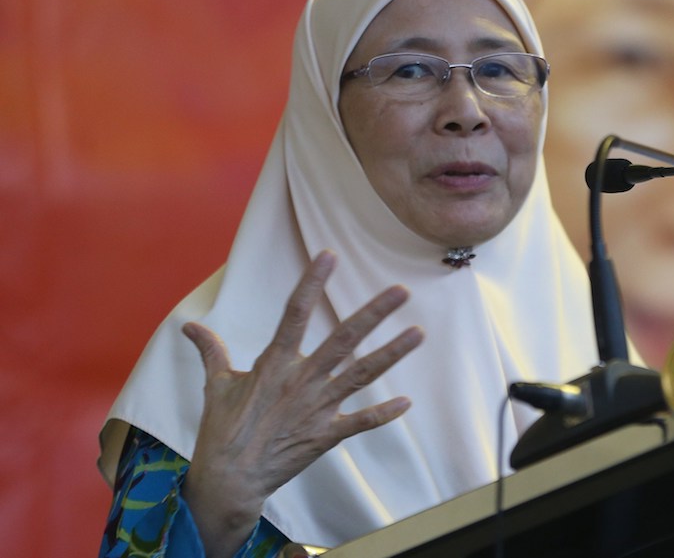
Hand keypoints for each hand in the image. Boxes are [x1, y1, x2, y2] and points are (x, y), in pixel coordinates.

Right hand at [180, 250, 422, 557]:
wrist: (229, 482)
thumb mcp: (216, 387)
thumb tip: (189, 326)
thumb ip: (211, 352)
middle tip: (402, 291)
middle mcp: (301, 381)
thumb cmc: (221, 432)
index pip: (293, 314)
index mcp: (273, 365)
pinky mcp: (326, 435)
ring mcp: (317, 409)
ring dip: (391, 354)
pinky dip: (383, 414)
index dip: (311, 283)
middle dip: (373, 314)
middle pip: (343, 340)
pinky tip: (407, 403)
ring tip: (418, 333)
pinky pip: (361, 422)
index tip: (329, 256)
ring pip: (361, 375)